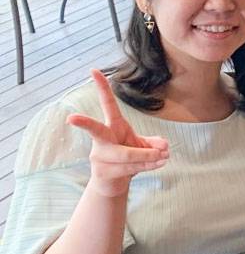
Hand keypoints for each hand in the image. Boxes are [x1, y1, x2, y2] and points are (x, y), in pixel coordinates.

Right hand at [68, 70, 169, 197]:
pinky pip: (129, 168)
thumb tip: (164, 146)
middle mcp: (102, 139)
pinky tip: (159, 163)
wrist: (113, 183)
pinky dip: (148, 165)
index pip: (107, 103)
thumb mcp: (143, 146)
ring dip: (148, 156)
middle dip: (84, 123)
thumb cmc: (128, 158)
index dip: (102, 87)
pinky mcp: (102, 172)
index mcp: (112, 126)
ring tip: (164, 156)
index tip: (93, 70)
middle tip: (71, 118)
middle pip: (95, 130)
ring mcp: (99, 156)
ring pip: (126, 155)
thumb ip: (154, 143)